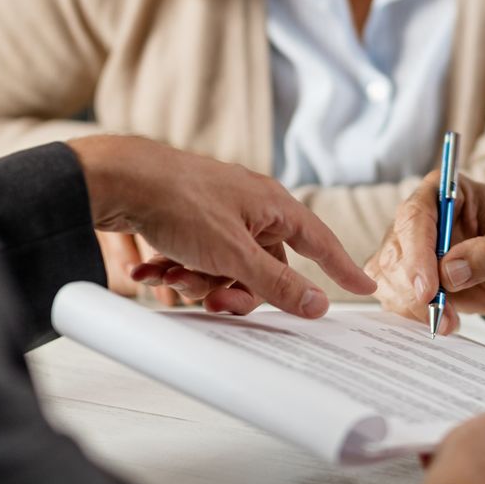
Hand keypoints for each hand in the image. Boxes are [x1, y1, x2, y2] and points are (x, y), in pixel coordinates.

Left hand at [69, 134, 374, 317]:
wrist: (119, 180)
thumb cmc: (179, 202)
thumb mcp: (234, 254)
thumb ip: (277, 283)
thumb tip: (317, 303)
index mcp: (273, 205)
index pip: (320, 241)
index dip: (342, 267)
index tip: (365, 287)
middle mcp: (250, 207)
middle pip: (264, 267)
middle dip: (236, 289)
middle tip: (215, 298)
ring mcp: (218, 214)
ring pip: (225, 268)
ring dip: (198, 281)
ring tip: (172, 275)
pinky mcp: (187, 221)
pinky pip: (195, 259)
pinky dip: (175, 270)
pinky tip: (151, 272)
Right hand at [367, 171, 484, 334]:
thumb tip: (449, 272)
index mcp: (444, 191)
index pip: (416, 217)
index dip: (417, 253)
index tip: (428, 289)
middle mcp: (422, 217)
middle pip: (395, 250)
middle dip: (412, 288)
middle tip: (439, 315)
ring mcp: (413, 248)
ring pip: (388, 276)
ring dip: (411, 306)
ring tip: (448, 321)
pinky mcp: (412, 277)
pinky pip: (394, 296)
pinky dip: (411, 314)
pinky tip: (441, 320)